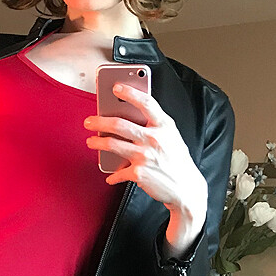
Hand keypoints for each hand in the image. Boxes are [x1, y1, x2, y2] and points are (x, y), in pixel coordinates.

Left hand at [84, 82, 207, 241]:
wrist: (186, 187)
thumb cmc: (177, 161)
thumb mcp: (171, 137)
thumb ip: (155, 126)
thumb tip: (130, 117)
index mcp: (164, 126)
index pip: (145, 103)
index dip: (130, 92)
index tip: (116, 87)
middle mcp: (154, 138)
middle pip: (120, 124)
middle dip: (99, 121)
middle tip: (89, 121)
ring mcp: (145, 156)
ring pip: (113, 144)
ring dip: (98, 142)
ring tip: (91, 141)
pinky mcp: (139, 173)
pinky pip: (118, 172)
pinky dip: (113, 176)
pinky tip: (111, 176)